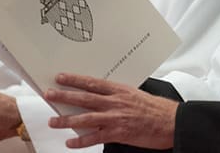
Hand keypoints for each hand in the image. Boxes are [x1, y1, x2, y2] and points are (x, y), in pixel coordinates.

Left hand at [45, 73, 177, 148]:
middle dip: (64, 96)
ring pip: (85, 118)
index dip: (75, 79)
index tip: (60, 77)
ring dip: (67, 119)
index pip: (92, 83)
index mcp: (119, 90)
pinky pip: (95, 137)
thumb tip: (101, 94)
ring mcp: (115, 118)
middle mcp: (114, 102)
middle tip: (48, 94)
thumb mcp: (135, 94)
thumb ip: (117, 94)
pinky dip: (81, 141)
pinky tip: (70, 142)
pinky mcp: (118, 133)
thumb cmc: (155, 108)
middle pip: (84, 98)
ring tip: (52, 121)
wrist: (170, 122)